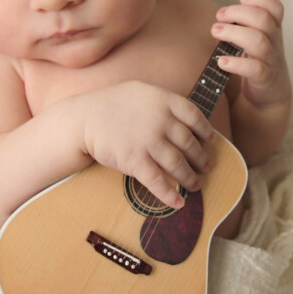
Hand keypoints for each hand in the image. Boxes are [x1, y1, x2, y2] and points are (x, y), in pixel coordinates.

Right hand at [78, 81, 214, 209]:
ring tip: (195, 185)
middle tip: (205, 167)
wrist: (82, 120)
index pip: (194, 115)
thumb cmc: (109, 105)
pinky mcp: (135, 161)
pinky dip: (170, 195)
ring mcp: (148, 141)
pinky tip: (178, 203)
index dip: (205, 130)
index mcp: (162, 100)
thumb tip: (185, 118)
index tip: (210, 140)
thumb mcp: (139, 91)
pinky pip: (158, 182)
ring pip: (178, 164)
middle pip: (189, 143)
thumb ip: (162, 102)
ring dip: (190, 178)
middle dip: (200, 158)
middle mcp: (159, 120)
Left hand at [211, 0, 290, 107]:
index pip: (275, 7)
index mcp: (273, 29)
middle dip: (238, 13)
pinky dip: (236, 63)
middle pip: (263, 19)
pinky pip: (255, 68)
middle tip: (219, 17)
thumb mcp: (256, 38)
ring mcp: (271, 60)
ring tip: (215, 32)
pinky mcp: (265, 78)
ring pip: (258, 41)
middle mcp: (274, 41)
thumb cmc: (258, 61)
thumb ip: (245, 24)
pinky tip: (221, 61)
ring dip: (233, 33)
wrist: (271, 94)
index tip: (241, 0)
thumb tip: (222, 12)